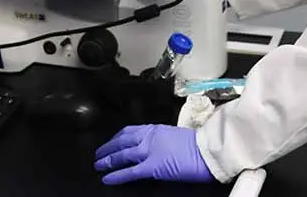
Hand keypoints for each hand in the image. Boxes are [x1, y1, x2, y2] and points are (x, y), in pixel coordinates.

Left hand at [93, 124, 214, 184]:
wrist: (208, 150)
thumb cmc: (199, 144)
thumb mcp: (177, 136)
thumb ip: (163, 140)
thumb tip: (156, 147)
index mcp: (157, 128)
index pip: (131, 130)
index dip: (118, 137)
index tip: (111, 141)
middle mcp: (150, 137)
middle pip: (123, 141)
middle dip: (108, 147)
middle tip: (98, 153)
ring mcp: (150, 151)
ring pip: (122, 154)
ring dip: (108, 160)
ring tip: (98, 165)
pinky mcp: (152, 167)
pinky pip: (130, 171)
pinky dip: (116, 175)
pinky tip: (107, 179)